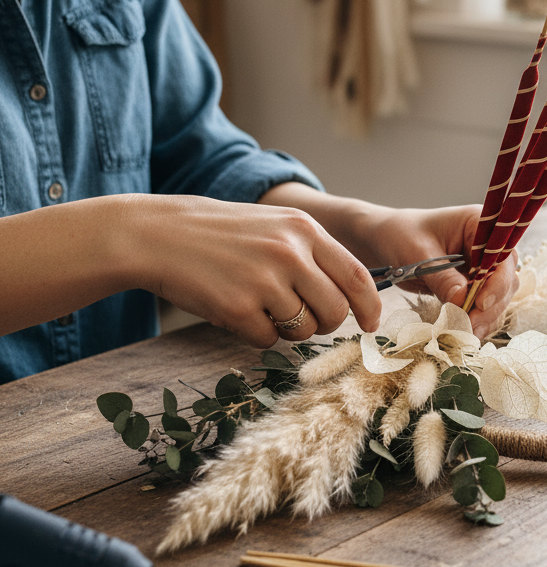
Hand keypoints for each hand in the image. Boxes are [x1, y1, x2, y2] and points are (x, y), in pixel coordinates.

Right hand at [127, 194, 381, 346]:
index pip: (358, 276)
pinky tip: (236, 310)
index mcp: (305, 230)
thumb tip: (353, 295)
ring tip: (261, 305)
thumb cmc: (220, 234)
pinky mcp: (238, 308)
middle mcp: (291, 253)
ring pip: (304, 330)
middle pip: (336, 311)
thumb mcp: (275, 226)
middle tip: (302, 317)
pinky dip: (256, 334)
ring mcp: (265, 281)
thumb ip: (313, 254)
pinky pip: (267, 340)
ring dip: (288, 329)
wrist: (157, 235)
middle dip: (325, 323)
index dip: (369, 306)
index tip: (369, 322)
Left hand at [359, 205, 519, 338]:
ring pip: (498, 296)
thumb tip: (463, 302)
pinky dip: (476, 320)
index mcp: (480, 225)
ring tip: (463, 333)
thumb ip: (443, 278)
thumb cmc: (400, 235)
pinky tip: (461, 331)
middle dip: (490, 305)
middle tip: (468, 326)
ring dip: (485, 317)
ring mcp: (482, 266)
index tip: (480, 304)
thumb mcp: (419, 255)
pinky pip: (483, 306)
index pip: (502, 256)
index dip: (497, 281)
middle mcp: (488, 246)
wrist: (383, 240)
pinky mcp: (473, 284)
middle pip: (505, 279)